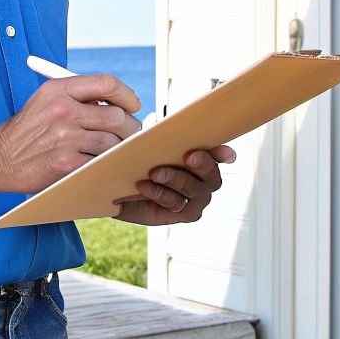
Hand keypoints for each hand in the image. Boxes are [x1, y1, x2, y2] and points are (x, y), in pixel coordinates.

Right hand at [0, 74, 142, 192]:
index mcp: (59, 89)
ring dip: (118, 148)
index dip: (126, 94)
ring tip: (112, 150)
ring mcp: (65, 138)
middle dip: (130, 127)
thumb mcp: (47, 100)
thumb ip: (80, 97)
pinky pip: (100, 162)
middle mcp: (63, 110)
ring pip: (112, 142)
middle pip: (116, 116)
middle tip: (130, 133)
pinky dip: (104, 164)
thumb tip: (119, 103)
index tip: (132, 104)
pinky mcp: (66, 163)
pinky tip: (98, 164)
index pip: (106, 83)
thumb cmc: (28, 130)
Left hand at [109, 145, 236, 225]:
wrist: (119, 184)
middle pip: (212, 175)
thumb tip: (169, 125)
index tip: (218, 149)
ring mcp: (198, 199)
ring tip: (154, 173)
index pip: (219, 154)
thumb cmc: (142, 158)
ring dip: (174, 179)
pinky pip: (177, 205)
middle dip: (202, 164)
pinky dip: (160, 194)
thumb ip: (163, 135)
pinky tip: (144, 186)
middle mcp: (206, 180)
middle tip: (188, 156)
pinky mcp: (184, 214)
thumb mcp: (151, 142)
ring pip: (194, 189)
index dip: (221, 152)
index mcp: (204, 157)